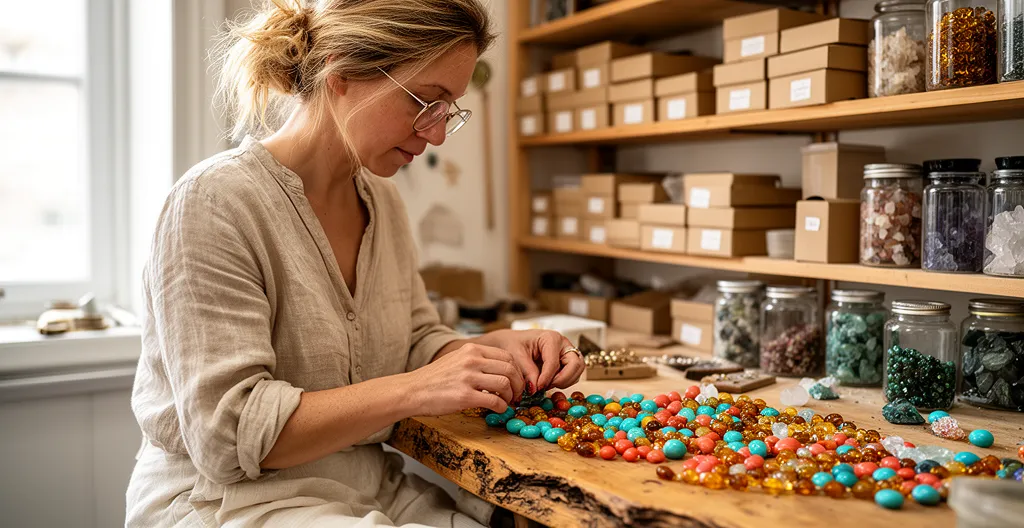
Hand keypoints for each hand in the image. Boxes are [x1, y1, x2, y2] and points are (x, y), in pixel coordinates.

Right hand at [407, 343, 524, 415]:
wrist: (412, 390)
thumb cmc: (434, 378)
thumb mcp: (456, 359)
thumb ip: (476, 360)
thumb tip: (499, 370)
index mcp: (471, 349)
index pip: (507, 356)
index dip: (517, 371)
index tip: (516, 382)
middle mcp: (471, 360)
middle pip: (510, 369)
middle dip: (518, 384)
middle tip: (517, 395)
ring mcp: (468, 378)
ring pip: (505, 384)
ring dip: (511, 396)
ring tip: (507, 403)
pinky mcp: (465, 396)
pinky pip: (494, 401)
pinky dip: (501, 407)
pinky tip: (497, 410)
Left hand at [476, 329, 585, 392]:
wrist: (511, 343)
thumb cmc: (513, 345)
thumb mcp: (516, 356)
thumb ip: (527, 371)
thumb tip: (535, 388)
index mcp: (551, 338)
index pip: (555, 362)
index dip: (546, 378)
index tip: (536, 388)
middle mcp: (563, 344)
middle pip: (576, 365)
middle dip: (563, 379)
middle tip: (546, 387)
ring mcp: (566, 353)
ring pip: (577, 371)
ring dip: (564, 382)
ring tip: (545, 384)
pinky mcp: (566, 362)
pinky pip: (572, 375)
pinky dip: (563, 382)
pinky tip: (548, 382)